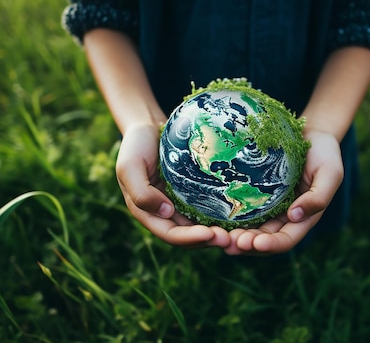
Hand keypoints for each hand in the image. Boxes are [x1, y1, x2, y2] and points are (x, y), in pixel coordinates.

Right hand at [116, 123, 230, 247]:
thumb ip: (141, 192)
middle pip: (190, 236)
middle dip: (209, 240)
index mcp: (148, 214)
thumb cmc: (136, 147)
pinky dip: (222, 216)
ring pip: (202, 226)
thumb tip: (166, 213)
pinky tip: (239, 215)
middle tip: (231, 239)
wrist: (147, 128)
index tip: (209, 234)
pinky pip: (209, 209)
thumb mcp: (130, 168)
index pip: (170, 234)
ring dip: (219, 233)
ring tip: (238, 233)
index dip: (189, 238)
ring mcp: (182, 205)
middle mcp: (166, 214)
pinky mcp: (194, 193)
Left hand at [223, 130, 343, 254]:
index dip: (270, 245)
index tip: (255, 243)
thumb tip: (295, 217)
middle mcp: (282, 218)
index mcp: (303, 219)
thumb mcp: (330, 173)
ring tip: (218, 237)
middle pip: (262, 240)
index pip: (285, 239)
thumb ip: (318, 197)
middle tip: (229, 243)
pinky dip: (228, 219)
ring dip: (234, 237)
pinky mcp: (254, 195)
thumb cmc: (324, 153)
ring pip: (248, 229)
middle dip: (246, 245)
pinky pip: (240, 211)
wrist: (311, 135)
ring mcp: (267, 208)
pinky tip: (212, 219)